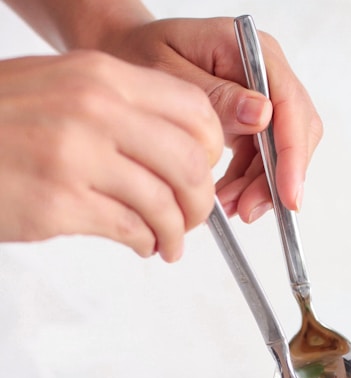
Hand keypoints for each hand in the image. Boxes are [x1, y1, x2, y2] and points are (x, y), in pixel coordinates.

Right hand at [0, 51, 222, 259]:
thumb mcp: (59, 89)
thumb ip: (116, 108)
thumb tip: (174, 144)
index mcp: (98, 76)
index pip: (191, 110)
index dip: (210, 151)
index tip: (203, 172)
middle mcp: (93, 110)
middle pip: (188, 162)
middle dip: (201, 201)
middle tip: (193, 219)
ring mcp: (76, 157)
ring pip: (164, 203)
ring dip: (176, 233)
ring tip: (169, 244)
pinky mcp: (61, 203)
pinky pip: (131, 230)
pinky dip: (147, 244)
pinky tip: (143, 246)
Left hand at [97, 17, 322, 221]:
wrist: (125, 51)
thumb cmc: (139, 53)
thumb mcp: (168, 72)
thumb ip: (215, 95)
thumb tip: (262, 116)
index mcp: (248, 51)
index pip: (289, 104)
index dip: (293, 154)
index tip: (288, 195)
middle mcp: (263, 72)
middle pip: (293, 132)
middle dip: (277, 179)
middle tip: (248, 211)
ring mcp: (259, 97)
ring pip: (280, 152)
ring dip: (260, 187)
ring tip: (227, 207)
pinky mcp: (251, 120)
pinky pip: (262, 159)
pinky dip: (247, 184)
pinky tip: (226, 198)